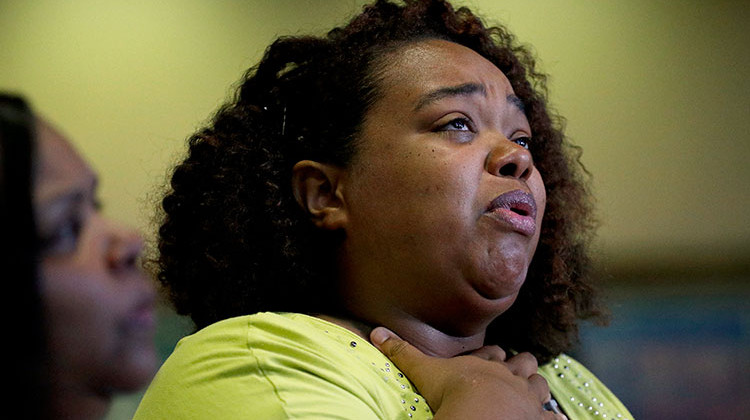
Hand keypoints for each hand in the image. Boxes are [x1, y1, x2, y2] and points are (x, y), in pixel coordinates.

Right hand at [370, 327, 566, 419]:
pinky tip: (556, 419)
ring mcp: (528, 399)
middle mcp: (511, 378)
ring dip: (537, 388)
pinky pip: (552, 418)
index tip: (494, 356)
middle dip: (522, 367)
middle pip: (523, 364)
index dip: (494, 355)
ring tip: (533, 393)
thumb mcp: (424, 371)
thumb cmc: (453, 392)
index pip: (494, 353)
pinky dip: (553, 419)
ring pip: (540, 385)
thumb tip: (376, 332)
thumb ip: (402, 352)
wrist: (481, 416)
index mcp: (486, 365)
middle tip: (516, 372)